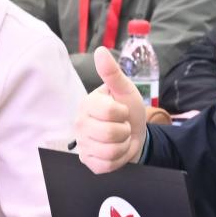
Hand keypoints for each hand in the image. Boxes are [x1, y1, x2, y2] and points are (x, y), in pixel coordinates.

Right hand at [75, 47, 146, 173]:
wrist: (136, 133)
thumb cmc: (128, 109)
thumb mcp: (125, 90)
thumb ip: (113, 73)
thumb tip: (100, 51)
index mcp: (87, 104)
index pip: (109, 112)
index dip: (123, 113)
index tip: (121, 110)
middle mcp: (79, 124)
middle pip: (111, 133)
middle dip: (125, 130)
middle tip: (122, 125)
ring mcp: (82, 144)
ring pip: (110, 151)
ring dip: (123, 145)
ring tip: (120, 138)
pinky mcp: (88, 162)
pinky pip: (107, 165)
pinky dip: (119, 159)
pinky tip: (116, 150)